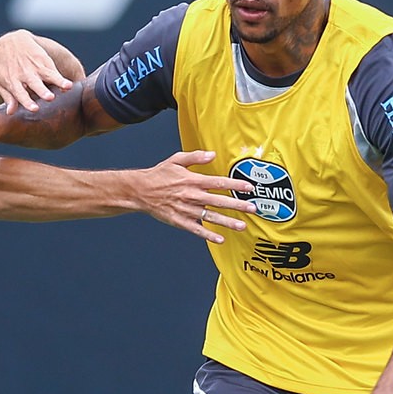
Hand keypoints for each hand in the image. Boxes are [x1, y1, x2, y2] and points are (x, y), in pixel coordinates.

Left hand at [0, 30, 71, 111]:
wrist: (10, 42)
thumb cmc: (5, 68)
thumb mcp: (1, 81)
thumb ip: (8, 97)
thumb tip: (11, 112)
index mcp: (11, 80)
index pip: (19, 92)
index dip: (26, 101)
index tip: (35, 109)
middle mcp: (24, 73)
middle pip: (34, 83)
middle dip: (42, 90)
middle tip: (50, 98)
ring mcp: (35, 66)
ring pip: (47, 75)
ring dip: (57, 81)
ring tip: (67, 87)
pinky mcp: (44, 60)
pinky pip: (54, 70)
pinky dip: (61, 77)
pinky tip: (69, 85)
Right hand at [130, 150, 256, 242]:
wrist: (140, 191)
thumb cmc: (159, 175)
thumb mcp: (176, 160)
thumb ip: (196, 157)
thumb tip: (212, 154)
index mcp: (193, 180)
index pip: (219, 182)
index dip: (235, 184)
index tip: (249, 187)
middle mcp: (192, 196)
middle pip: (219, 201)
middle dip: (237, 205)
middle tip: (252, 209)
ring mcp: (186, 210)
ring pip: (210, 217)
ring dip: (227, 222)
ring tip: (242, 226)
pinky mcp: (179, 221)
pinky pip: (196, 229)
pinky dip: (208, 234)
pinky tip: (220, 239)